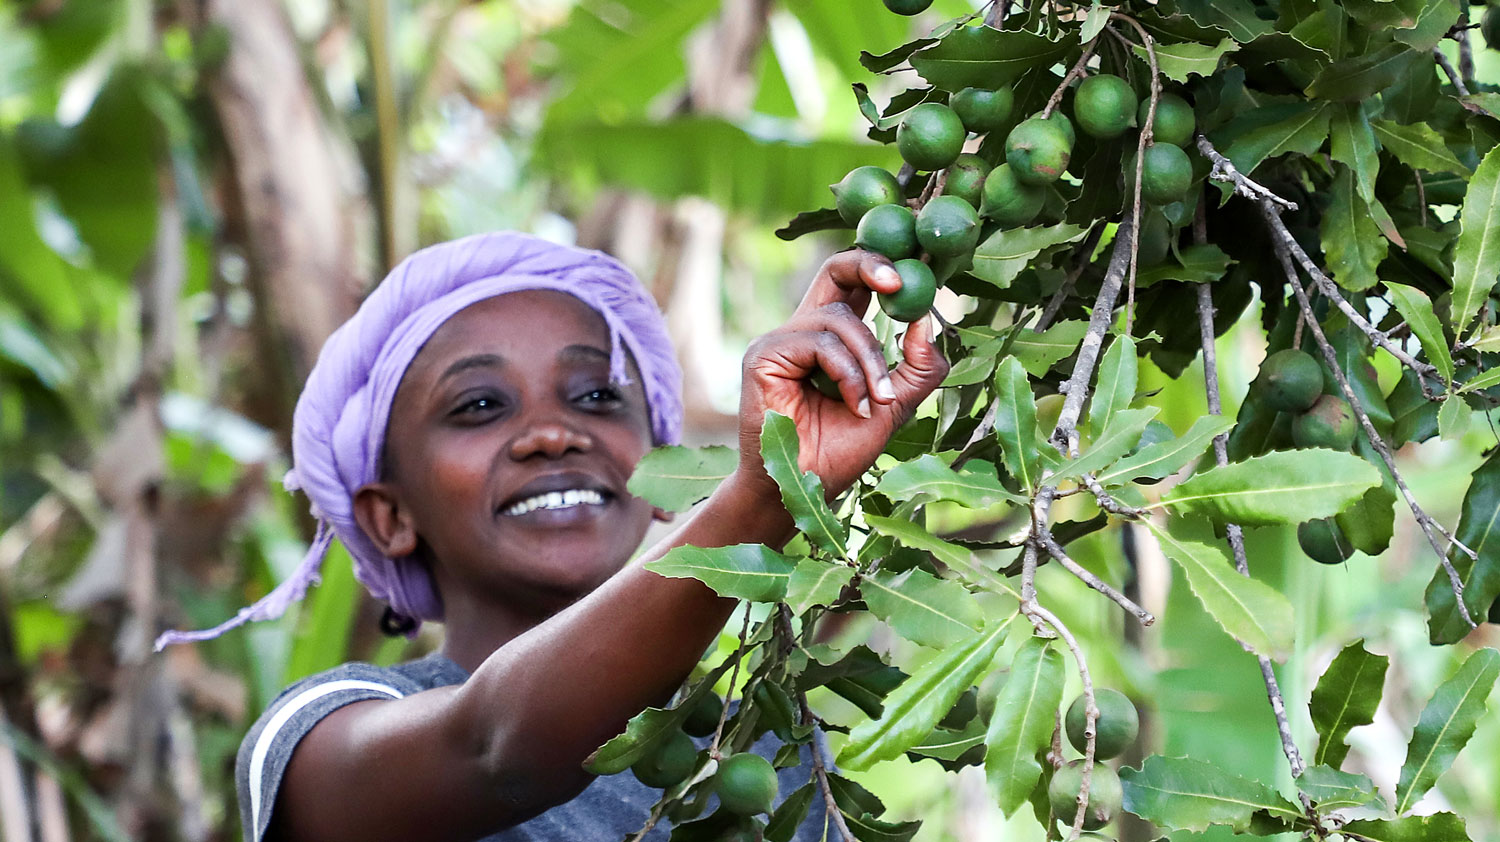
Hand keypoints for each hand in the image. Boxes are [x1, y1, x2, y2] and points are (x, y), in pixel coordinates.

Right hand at [736, 249, 948, 497]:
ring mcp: (780, 341)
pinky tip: (854, 405)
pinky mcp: (763, 356)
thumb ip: (916, 368)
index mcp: (832, 338)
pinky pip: (820, 344)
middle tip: (900, 282)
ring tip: (877, 402)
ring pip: (840, 320)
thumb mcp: (894, 407)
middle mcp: (804, 331)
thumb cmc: (839, 452)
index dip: (883, 269)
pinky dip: (848, 374)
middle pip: (835, 270)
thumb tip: (926, 319)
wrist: (800, 490)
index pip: (855, 285)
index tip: (918, 278)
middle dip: (870, 265)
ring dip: (871, 361)